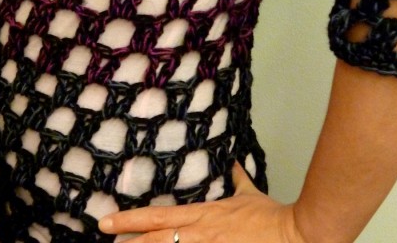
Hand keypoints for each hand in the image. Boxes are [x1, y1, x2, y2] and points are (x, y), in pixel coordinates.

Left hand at [98, 162, 307, 242]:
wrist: (294, 234)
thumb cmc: (270, 217)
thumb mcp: (249, 194)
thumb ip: (237, 179)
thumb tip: (232, 162)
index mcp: (203, 215)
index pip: (159, 218)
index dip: (131, 220)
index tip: (107, 221)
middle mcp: (200, 234)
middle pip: (156, 238)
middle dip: (127, 240)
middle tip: (103, 234)